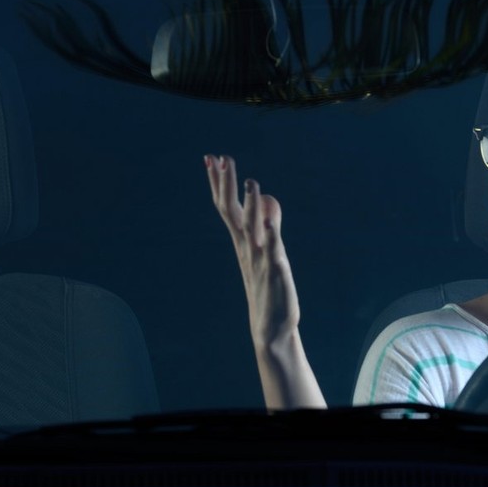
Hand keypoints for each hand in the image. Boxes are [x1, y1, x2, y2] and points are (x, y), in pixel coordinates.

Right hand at [205, 154, 301, 345]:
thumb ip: (268, 223)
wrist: (270, 329)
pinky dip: (271, 236)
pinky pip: (273, 251)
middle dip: (227, 185)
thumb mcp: (266, 250)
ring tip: (252, 182)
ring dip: (251, 205)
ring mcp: (260, 259)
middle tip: (220, 158)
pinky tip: (270, 222)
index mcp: (242, 242)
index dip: (219, 182)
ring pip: (253, 228)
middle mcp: (247, 248)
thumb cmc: (267, 288)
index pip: (227, 206)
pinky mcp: (276, 272)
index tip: (211, 157)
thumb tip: (267, 198)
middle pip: (232, 212)